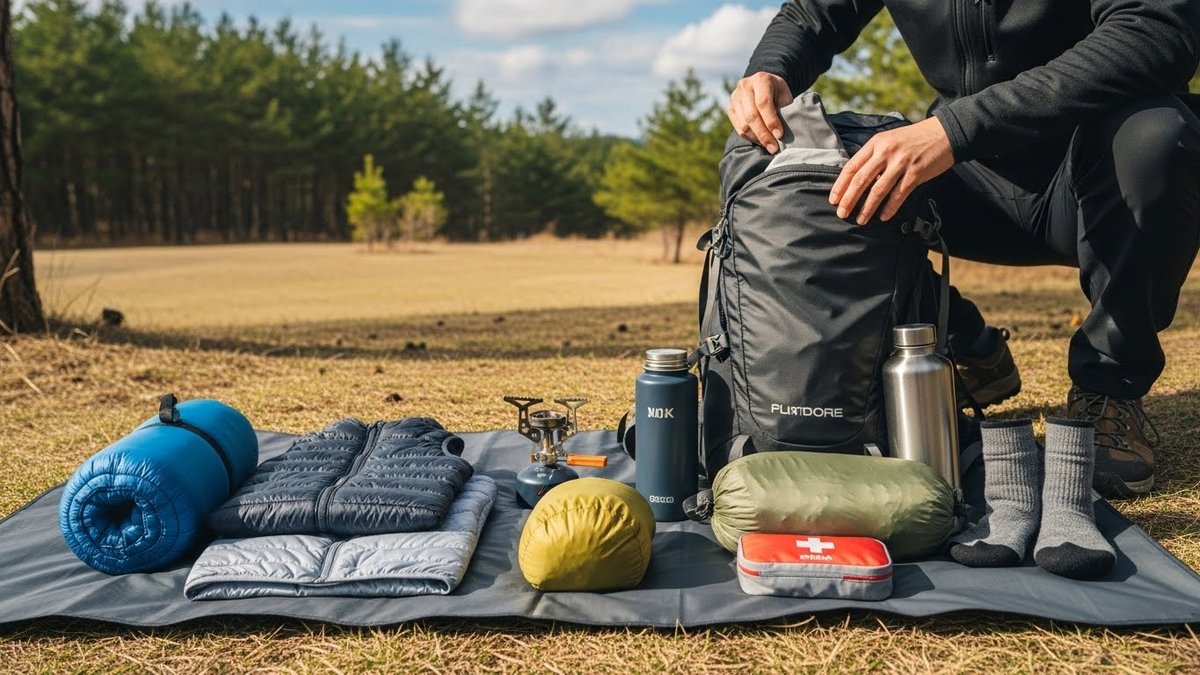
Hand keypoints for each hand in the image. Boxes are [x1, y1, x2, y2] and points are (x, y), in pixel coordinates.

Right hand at [727, 72, 793, 153]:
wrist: (763, 84)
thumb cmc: (777, 92)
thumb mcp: (785, 94)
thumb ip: (784, 109)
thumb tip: (781, 133)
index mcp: (760, 80)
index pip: (763, 103)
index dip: (771, 121)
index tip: (779, 135)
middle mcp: (744, 87)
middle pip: (751, 116)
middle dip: (764, 134)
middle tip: (773, 147)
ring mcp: (735, 98)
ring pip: (743, 124)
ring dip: (757, 138)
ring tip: (768, 146)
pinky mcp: (730, 108)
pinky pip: (738, 128)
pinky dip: (750, 137)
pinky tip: (760, 141)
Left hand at [830, 117, 955, 223]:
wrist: (944, 133)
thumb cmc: (913, 139)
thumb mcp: (888, 140)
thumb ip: (873, 156)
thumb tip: (856, 179)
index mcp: (875, 143)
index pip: (852, 167)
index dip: (840, 185)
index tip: (833, 200)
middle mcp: (886, 152)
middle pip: (861, 180)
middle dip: (849, 199)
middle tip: (842, 214)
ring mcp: (901, 162)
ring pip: (878, 189)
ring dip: (868, 208)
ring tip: (861, 220)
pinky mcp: (916, 173)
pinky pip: (899, 194)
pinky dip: (890, 208)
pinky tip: (883, 217)